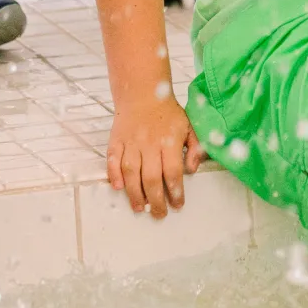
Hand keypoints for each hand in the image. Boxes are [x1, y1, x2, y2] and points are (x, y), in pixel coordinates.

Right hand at [107, 96, 205, 217]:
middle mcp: (149, 143)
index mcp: (169, 140)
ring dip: (134, 193)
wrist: (143, 93)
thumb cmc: (168, 113)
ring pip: (131, 172)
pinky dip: (114, 175)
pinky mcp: (115, 141)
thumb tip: (192, 169)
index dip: (175, 191)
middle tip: (159, 214)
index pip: (172, 171)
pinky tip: (118, 188)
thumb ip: (195, 147)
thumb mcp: (189, 126)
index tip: (178, 204)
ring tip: (140, 208)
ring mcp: (130, 142)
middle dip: (156, 200)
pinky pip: (112, 161)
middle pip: (151, 177)